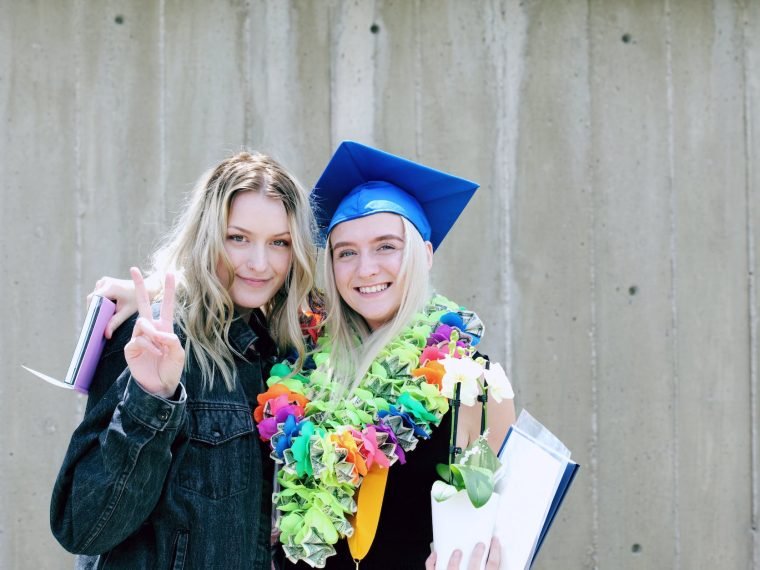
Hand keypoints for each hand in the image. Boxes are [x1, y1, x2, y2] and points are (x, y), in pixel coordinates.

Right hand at [89, 272, 160, 337]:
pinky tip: (107, 309)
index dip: (91, 311)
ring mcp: (104, 281)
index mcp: (110, 287)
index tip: (93, 322)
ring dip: (98, 306)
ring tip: (104, 316)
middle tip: (98, 323)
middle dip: (95, 310)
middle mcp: (105, 281)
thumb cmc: (137, 299)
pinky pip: (98, 294)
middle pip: (92, 298)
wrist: (146, 288)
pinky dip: (100, 302)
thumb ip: (115, 322)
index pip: (93, 299)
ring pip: (94, 297)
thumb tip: (106, 335)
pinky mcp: (105, 282)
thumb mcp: (126, 312)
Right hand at [124, 268, 183, 397]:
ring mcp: (139, 337)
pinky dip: (148, 346)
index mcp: (165, 327)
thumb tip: (156, 330)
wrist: (159, 385)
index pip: (167, 305)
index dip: (168, 290)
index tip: (170, 273)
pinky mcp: (130, 347)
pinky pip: (138, 339)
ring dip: (152, 334)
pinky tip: (154, 354)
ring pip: (142, 324)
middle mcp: (151, 329)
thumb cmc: (171, 369)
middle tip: (133, 269)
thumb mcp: (177, 353)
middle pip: (144, 304)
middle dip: (139, 286)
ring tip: (159, 349)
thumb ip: (170, 339)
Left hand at [425, 537, 500, 569]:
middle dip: (478, 551)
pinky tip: (435, 556)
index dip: (495, 551)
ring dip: (455, 558)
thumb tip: (492, 565)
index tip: (495, 541)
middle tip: (479, 544)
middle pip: (475, 563)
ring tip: (457, 551)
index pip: (493, 565)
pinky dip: (432, 562)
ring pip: (453, 567)